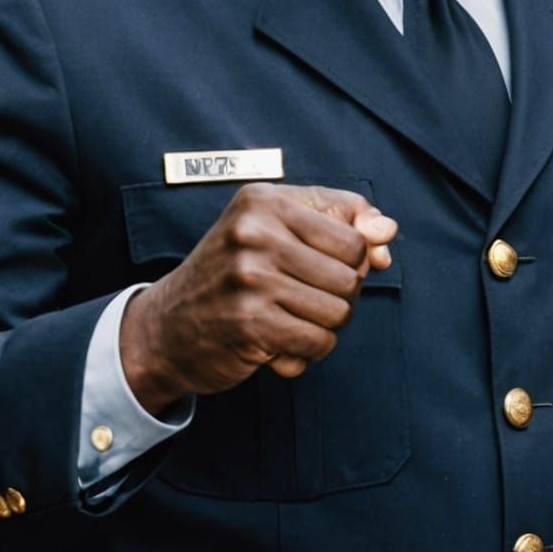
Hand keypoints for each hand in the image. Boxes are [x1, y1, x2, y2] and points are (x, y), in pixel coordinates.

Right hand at [118, 184, 397, 417]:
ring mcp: (250, 277)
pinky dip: (308, 351)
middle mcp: (255, 232)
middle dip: (337, 297)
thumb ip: (340, 224)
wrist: (165, 328)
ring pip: (339, 312)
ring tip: (289, 319)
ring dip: (323, 326)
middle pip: (351, 275)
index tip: (324, 270)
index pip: (354, 234)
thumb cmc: (231, 275)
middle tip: (301, 299)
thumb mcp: (278, 231)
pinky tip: (279, 342)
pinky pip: (318, 342)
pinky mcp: (250, 322)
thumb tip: (387, 232)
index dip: (353, 262)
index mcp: (265, 200)